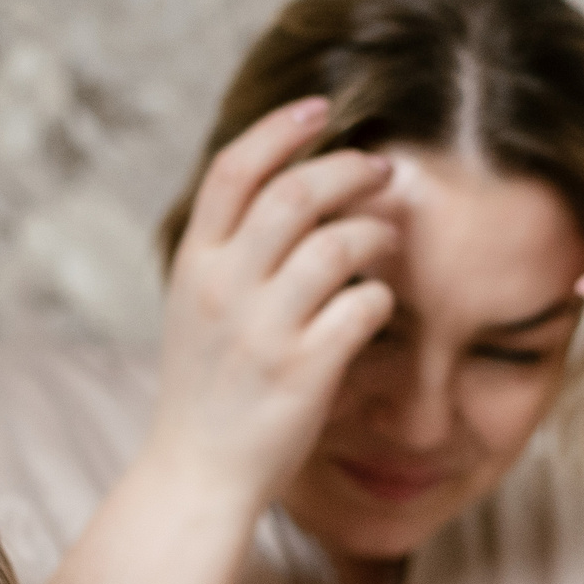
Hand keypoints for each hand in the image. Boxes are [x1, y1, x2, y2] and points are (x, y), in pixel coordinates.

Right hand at [142, 97, 399, 515]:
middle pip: (295, 194)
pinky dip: (380, 296)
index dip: (282, 127)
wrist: (196, 476)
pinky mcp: (304, 371)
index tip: (322, 107)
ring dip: (376, 233)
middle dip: (348, 170)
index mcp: (194, 265)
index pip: (236, 169)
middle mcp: (224, 289)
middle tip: (382, 170)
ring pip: (338, 245)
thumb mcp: (195, 309)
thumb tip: (282, 190)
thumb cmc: (206, 392)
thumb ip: (228, 252)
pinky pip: (363, 307)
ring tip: (389, 240)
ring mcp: (264, 331)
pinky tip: (379, 304)